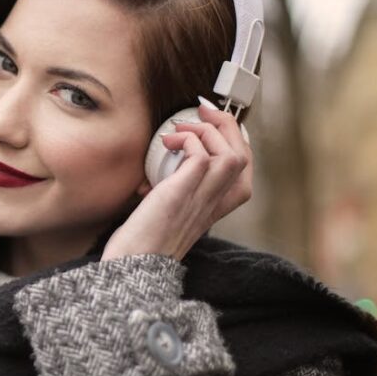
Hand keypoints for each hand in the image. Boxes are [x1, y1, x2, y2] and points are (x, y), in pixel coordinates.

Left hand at [102, 101, 252, 260]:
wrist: (132, 264)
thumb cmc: (145, 240)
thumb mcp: (171, 210)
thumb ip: (177, 188)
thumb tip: (161, 163)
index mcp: (216, 206)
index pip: (243, 165)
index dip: (231, 135)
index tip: (210, 117)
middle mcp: (216, 203)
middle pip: (243, 155)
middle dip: (226, 125)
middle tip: (201, 111)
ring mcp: (202, 199)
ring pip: (233, 155)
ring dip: (208, 131)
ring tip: (181, 128)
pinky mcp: (182, 194)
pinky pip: (200, 156)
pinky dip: (187, 140)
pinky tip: (168, 142)